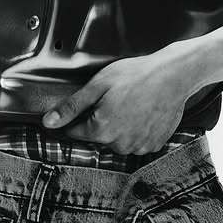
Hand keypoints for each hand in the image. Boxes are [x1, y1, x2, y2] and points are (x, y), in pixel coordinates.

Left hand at [41, 50, 197, 154]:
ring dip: (119, 126)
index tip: (90, 104)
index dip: (78, 117)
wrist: (174, 75)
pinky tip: (143, 112)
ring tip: (131, 103)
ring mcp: (138, 146)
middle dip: (101, 120)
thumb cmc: (137, 76)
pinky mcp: (154, 145)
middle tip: (115, 97)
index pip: (76, 132)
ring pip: (118, 140)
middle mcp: (119, 144)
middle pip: (98, 136)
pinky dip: (137, 130)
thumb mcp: (98, 85)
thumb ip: (71, 107)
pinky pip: (137, 141)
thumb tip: (48, 122)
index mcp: (101, 130)